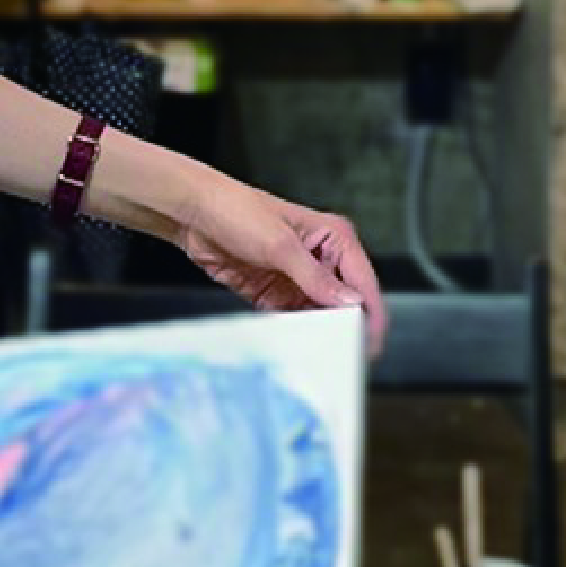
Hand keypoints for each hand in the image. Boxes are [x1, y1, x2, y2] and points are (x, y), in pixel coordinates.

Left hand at [170, 167, 389, 353]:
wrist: (194, 216)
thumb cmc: (237, 210)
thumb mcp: (281, 246)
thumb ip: (316, 278)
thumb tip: (350, 302)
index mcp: (334, 238)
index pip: (364, 282)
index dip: (370, 315)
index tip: (370, 344)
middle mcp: (322, 259)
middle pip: (346, 303)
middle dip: (347, 328)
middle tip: (346, 356)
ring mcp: (299, 278)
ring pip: (322, 315)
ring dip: (321, 333)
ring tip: (321, 354)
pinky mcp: (277, 293)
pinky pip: (294, 319)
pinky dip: (296, 332)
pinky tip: (297, 344)